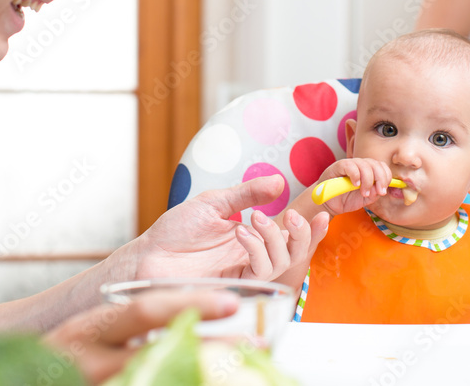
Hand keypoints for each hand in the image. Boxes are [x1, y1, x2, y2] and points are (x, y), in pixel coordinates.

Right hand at [43, 290, 238, 384]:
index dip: (188, 305)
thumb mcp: (95, 330)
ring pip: (159, 378)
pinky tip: (208, 383)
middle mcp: (92, 361)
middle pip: (158, 352)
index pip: (145, 310)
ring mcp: (98, 384)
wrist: (20, 380)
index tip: (230, 302)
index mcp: (93, 328)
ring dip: (201, 375)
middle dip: (209, 351)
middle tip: (253, 344)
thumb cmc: (67, 354)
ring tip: (243, 374)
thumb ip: (137, 320)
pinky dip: (181, 382)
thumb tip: (193, 307)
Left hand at [130, 175, 328, 281]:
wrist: (147, 255)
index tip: (323, 214)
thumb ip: (246, 194)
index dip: (310, 230)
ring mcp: (242, 274)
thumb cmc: (176, 231)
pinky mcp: (231, 287)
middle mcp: (252, 258)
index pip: (290, 237)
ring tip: (257, 219)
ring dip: (276, 240)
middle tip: (293, 217)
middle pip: (293, 255)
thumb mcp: (214, 203)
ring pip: (280, 265)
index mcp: (252, 239)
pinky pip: (258, 274)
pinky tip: (242, 232)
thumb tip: (278, 182)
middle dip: (301, 236)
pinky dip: (257, 251)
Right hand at [314, 157, 393, 216]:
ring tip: (364, 192)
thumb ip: (374, 193)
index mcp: (368, 170)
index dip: (386, 177)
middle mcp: (360, 165)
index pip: (382, 166)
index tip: (383, 191)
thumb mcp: (365, 199)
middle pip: (375, 164)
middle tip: (378, 192)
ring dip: (368, 180)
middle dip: (380, 179)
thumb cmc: (346, 199)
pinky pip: (349, 166)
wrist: (329, 204)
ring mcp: (349, 164)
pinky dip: (355, 175)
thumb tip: (380, 189)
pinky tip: (355, 185)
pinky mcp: (338, 166)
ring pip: (364, 164)